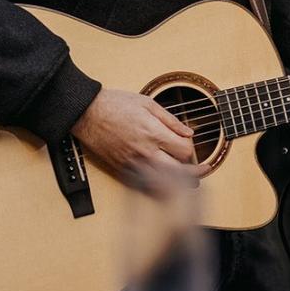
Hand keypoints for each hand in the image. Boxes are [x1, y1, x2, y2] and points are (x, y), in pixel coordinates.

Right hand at [71, 88, 209, 180]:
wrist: (87, 113)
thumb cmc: (115, 104)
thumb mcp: (147, 103)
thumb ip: (171, 120)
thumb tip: (189, 133)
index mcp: (154, 133)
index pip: (185, 151)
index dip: (192, 149)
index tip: (189, 144)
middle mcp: (145, 152)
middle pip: (179, 172)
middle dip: (194, 172)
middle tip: (202, 170)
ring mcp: (133, 164)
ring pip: (163, 184)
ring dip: (178, 184)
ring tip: (189, 181)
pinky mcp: (122, 170)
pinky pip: (144, 186)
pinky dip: (158, 187)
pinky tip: (165, 184)